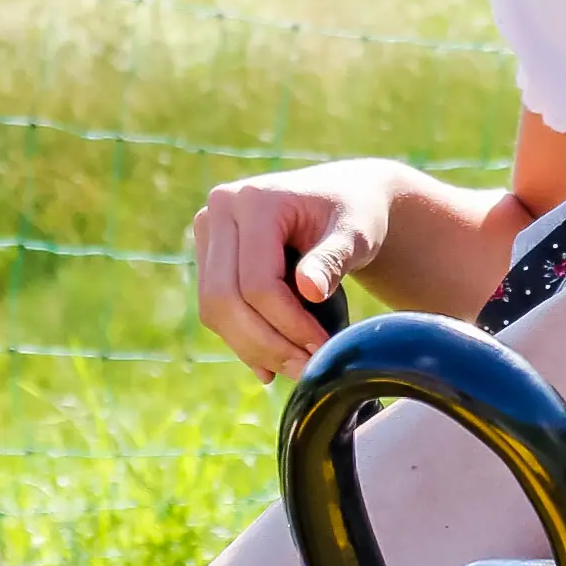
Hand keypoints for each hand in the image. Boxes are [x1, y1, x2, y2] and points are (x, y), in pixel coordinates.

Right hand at [190, 165, 387, 379]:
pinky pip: (216, 309)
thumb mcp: (356, 233)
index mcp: (255, 199)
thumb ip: (333, 258)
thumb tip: (309, 290)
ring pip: (214, 310)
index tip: (322, 347)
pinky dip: (243, 340)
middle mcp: (220, 210)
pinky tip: (272, 365)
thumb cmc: (354, 213)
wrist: (343, 196)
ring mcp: (209, 232)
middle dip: (266, 344)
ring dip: (253, 348)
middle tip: (306, 369)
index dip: (288, 323)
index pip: (257, 280)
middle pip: (225, 298)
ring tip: (295, 368)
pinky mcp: (209, 255)